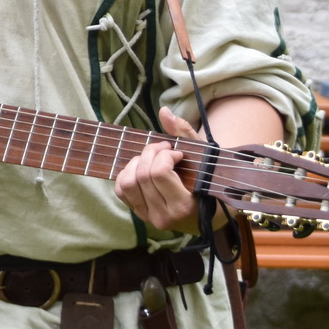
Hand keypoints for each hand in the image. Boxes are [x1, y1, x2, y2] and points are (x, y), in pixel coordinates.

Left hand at [115, 106, 202, 232]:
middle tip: (163, 148)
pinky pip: (121, 190)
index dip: (164, 155)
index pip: (159, 173)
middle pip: (142, 175)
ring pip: (127, 183)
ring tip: (151, 158)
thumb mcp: (203, 157)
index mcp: (183, 206)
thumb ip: (183, 133)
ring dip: (136, 163)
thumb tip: (164, 112)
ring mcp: (149, 217)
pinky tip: (142, 168)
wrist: (208, 213)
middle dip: (150, 153)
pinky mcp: (139, 214)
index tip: (176, 152)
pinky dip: (127, 173)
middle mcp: (164, 216)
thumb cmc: (208, 181)